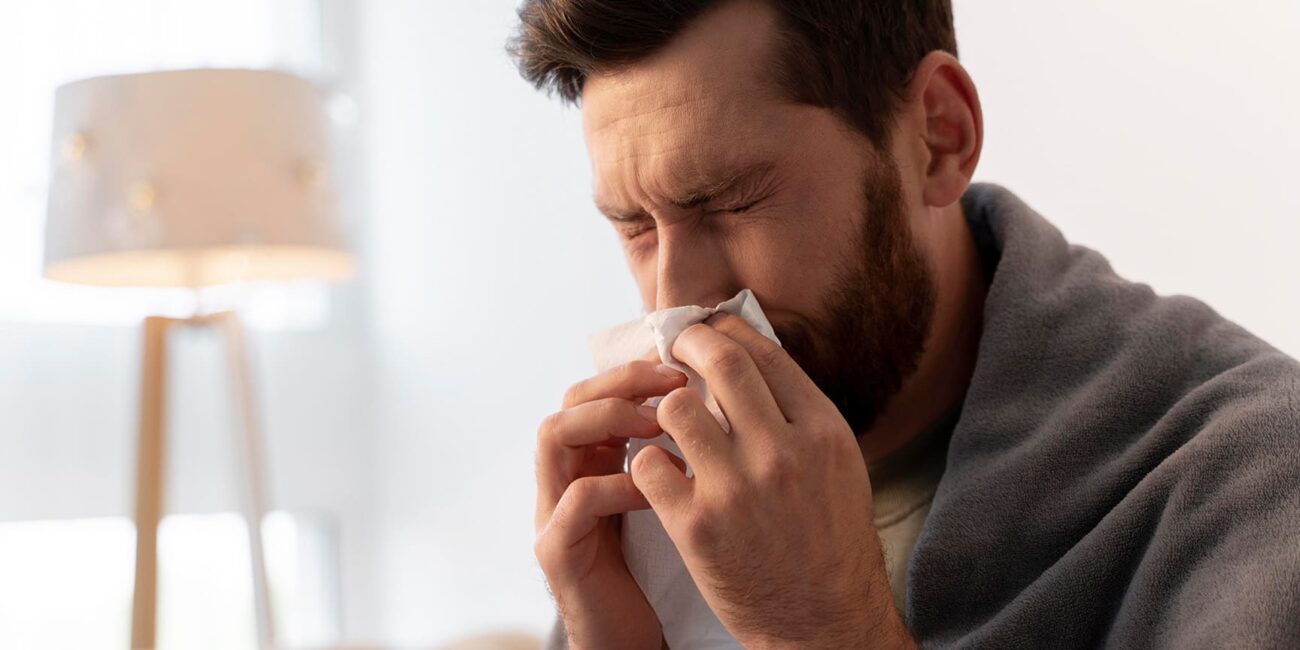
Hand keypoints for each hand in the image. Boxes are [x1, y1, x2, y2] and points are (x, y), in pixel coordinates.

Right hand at [535, 355, 687, 649]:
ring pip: (554, 433)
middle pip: (571, 398)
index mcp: (593, 460)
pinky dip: (620, 483)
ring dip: (610, 417)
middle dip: (623, 381)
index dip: (637, 369)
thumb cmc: (661, 565)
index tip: (686, 363)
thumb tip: (725, 397)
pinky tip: (664, 486)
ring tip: (660, 425)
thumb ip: (679, 451)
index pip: (598, 387)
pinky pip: (579, 498)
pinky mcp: (557, 550)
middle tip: (675, 382)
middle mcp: (564, 477)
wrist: (630, 640)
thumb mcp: (673, 496)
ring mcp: (552, 511)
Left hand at [629, 313, 912, 648]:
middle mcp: (783, 452)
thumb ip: (798, 415)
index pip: (764, 354)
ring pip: (675, 409)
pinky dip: (648, 463)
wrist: (824, 623)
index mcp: (822, 431)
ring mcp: (737, 489)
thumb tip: (753, 359)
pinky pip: (649, 464)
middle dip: (688, 345)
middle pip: (720, 364)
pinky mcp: (697, 526)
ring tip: (666, 421)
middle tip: (674, 348)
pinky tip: (659, 472)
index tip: (707, 327)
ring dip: (664, 409)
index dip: (726, 330)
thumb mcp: (837, 466)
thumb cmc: (830, 543)